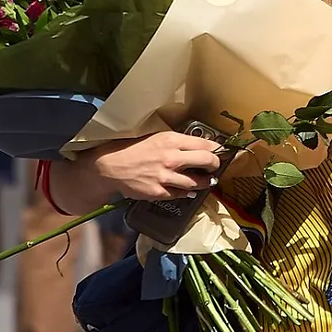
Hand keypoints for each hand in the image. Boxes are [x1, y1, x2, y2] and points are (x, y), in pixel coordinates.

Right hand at [86, 131, 222, 200]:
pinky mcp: (160, 192)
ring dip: (205, 183)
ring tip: (206, 181)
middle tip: (216, 167)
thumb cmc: (133, 149)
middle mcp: (171, 157)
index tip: (220, 152)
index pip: (205, 144)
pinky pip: (181, 194)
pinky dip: (187, 193)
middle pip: (207, 161)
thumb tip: (198, 146)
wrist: (111, 166)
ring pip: (197, 182)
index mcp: (171, 140)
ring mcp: (166, 176)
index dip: (217, 149)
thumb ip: (177, 142)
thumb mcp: (156, 138)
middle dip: (216, 165)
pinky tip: (188, 190)